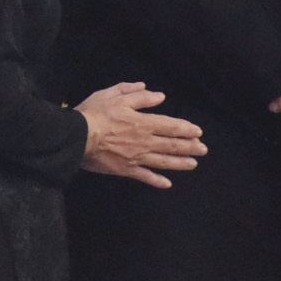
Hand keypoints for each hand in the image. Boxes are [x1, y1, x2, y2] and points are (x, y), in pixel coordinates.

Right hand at [76, 82, 206, 188]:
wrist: (77, 137)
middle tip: (203, 150)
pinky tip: (167, 184)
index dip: (186, 129)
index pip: (170, 126)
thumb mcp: (114, 96)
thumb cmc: (95, 114)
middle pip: (172, 145)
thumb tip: (159, 96)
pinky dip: (157, 181)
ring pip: (164, 161)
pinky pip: (145, 177)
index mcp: (143, 122)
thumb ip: (138, 95)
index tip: (198, 132)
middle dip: (190, 147)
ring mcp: (137, 158)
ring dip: (180, 163)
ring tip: (194, 164)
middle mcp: (144, 141)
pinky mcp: (126, 170)